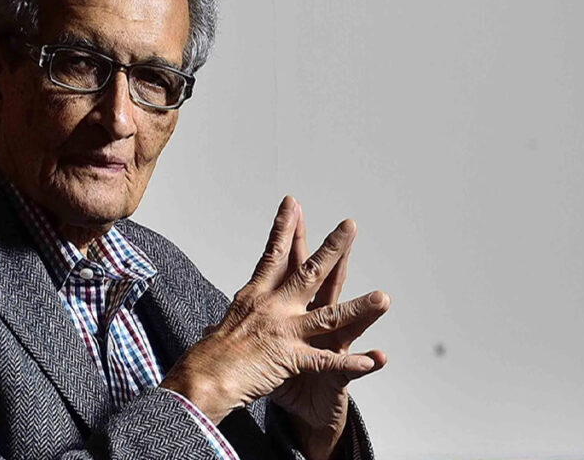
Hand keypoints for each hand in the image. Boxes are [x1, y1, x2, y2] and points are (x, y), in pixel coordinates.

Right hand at [159, 196, 388, 438]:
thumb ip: (226, 325)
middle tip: (349, 225)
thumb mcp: (217, 331)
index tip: (293, 204)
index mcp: (255, 297)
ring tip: (383, 298)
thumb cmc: (205, 358)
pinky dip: (350, 363)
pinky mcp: (290, 358)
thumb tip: (212, 327)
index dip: (284, 228)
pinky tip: (372, 360)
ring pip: (329, 315)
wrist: (200, 379)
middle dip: (332, 248)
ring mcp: (284, 331)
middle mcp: (272, 308)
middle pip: (308, 272)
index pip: (273, 255)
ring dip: (359, 308)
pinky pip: (326, 361)